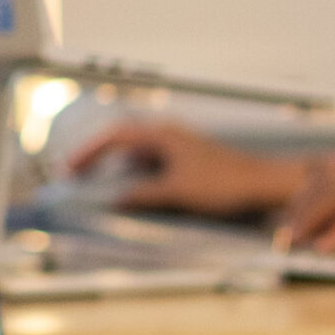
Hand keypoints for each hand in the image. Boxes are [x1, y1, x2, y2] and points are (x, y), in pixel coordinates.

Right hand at [65, 121, 293, 217]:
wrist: (264, 186)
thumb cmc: (226, 183)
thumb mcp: (178, 191)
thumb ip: (144, 195)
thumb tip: (118, 200)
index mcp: (163, 135)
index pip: (114, 135)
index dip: (89, 151)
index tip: (70, 168)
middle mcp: (170, 137)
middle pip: (123, 142)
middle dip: (98, 158)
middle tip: (77, 176)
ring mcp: (180, 150)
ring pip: (139, 156)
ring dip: (119, 170)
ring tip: (98, 186)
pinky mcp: (189, 164)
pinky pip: (154, 168)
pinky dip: (139, 179)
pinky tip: (135, 195)